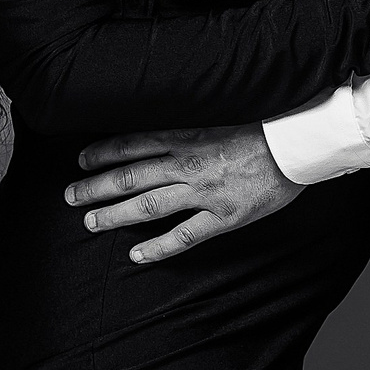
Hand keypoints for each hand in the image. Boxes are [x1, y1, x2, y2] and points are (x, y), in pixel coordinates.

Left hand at [65, 125, 300, 263]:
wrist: (299, 143)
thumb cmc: (266, 125)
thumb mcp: (221, 114)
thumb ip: (191, 127)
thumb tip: (164, 132)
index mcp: (187, 135)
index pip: (133, 144)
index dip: (103, 153)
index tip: (81, 160)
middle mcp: (188, 164)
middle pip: (130, 175)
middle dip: (96, 187)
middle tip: (70, 196)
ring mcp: (204, 192)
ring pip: (148, 205)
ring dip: (115, 214)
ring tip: (90, 222)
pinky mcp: (224, 217)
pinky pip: (183, 236)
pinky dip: (157, 248)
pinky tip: (136, 255)